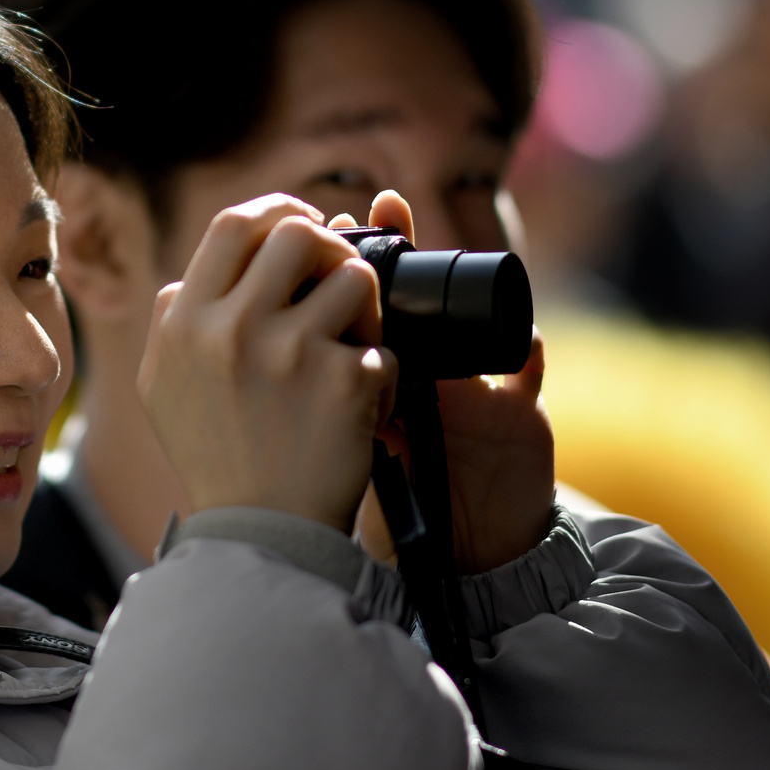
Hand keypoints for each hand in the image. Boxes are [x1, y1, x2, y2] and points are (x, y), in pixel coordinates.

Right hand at [137, 194, 397, 532]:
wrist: (258, 534)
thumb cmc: (212, 457)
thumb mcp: (160, 384)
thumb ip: (170, 321)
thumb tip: (188, 276)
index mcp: (184, 321)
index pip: (234, 224)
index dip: (277, 210)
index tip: (303, 222)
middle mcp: (231, 327)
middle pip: (300, 233)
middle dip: (331, 248)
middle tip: (339, 279)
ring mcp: (289, 353)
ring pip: (355, 279)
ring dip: (365, 308)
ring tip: (353, 347)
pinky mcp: (343, 384)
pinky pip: (383, 349)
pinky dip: (381, 375)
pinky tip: (363, 408)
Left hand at [342, 192, 554, 573]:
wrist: (460, 555)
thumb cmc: (392, 496)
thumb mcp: (348, 446)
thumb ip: (312, 399)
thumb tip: (241, 353)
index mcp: (376, 372)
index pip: (356, 305)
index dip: (339, 265)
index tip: (318, 226)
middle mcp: (429, 370)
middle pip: (415, 297)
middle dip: (396, 255)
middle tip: (378, 214)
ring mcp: (477, 386)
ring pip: (472, 320)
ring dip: (460, 287)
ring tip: (443, 252)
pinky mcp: (522, 414)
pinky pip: (528, 373)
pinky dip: (528, 355)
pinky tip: (526, 337)